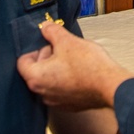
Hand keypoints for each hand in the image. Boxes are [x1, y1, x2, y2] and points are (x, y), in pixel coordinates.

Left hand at [17, 21, 133, 109]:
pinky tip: (80, 72)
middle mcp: (42, 93)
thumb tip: (45, 27)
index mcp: (36, 78)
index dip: (35, 49)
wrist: (110, 85)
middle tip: (63, 49)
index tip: (48, 44)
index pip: (22, 61)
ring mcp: (56, 102)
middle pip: (36, 71)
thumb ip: (51, 31)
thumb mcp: (67, 40)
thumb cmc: (89, 66)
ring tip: (73, 60)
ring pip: (49, 80)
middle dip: (47, 57)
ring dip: (57, 68)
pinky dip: (67, 80)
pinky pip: (61, 89)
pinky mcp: (69, 105)